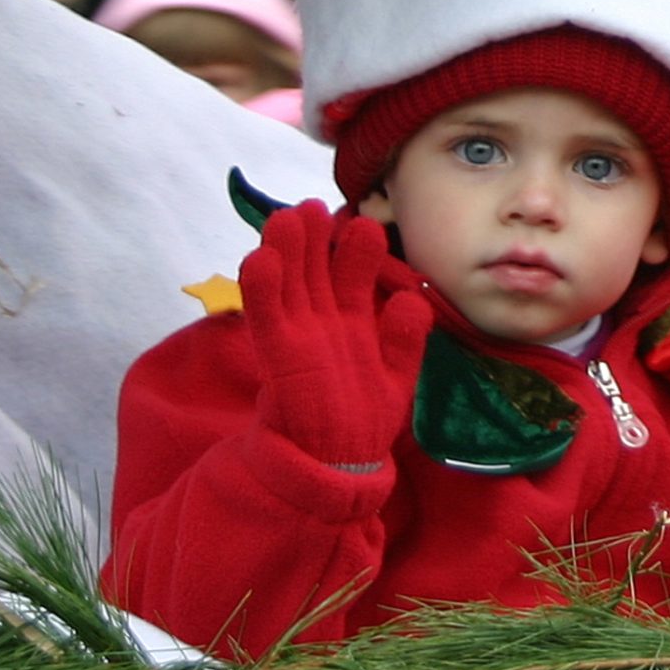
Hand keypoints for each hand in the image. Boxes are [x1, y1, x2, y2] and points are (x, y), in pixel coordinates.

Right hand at [240, 201, 432, 469]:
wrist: (338, 464)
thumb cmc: (365, 417)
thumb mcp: (397, 374)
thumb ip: (404, 338)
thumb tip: (412, 301)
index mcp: (349, 321)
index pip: (349, 276)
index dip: (353, 248)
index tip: (361, 219)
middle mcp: (320, 322)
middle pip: (313, 271)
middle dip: (313, 239)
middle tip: (312, 204)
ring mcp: (297, 336)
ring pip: (288, 284)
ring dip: (285, 252)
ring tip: (286, 217)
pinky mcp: (279, 356)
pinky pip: (267, 318)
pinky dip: (261, 289)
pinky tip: (258, 259)